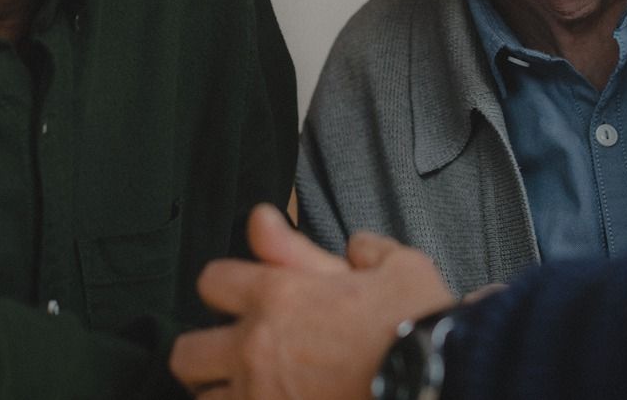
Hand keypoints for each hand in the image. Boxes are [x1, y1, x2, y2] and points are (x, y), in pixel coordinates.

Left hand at [170, 204, 455, 397]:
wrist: (440, 381)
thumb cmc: (420, 324)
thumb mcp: (397, 267)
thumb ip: (364, 250)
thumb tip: (352, 244)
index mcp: (277, 296)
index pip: (211, 281)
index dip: (228, 285)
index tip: (248, 296)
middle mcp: (256, 349)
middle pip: (186, 352)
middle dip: (205, 353)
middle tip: (235, 358)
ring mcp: (261, 398)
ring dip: (222, 395)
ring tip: (252, 393)